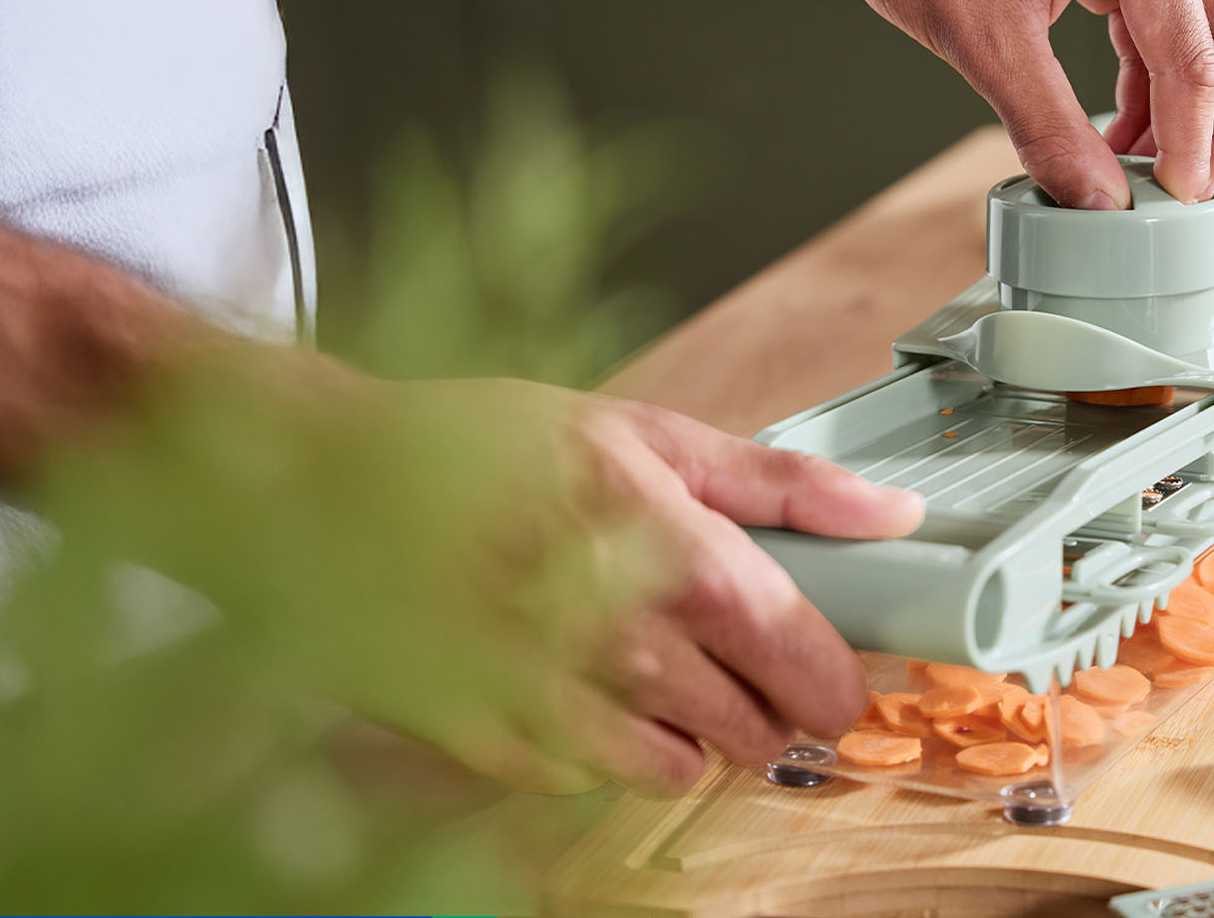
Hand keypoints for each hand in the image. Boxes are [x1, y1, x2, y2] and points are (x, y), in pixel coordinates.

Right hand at [47, 362, 924, 797]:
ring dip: (690, 734)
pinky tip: (578, 685)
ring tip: (655, 669)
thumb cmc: (480, 444)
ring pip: (677, 769)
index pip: (801, 658)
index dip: (833, 680)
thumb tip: (892, 512)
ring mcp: (548, 701)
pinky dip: (600, 747)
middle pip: (753, 730)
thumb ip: (782, 483)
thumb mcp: (646, 433)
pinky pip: (585, 781)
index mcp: (671, 552)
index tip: (833, 678)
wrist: (320, 483)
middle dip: (764, 706)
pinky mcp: (486, 742)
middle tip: (737, 661)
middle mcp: (617, 640)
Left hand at [803, 0, 1213, 207]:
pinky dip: (1154, 67)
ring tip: (1144, 162)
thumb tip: (1098, 200)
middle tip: (1187, 184)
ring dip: (1188, 96)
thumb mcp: (981, 42)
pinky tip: (1122, 118)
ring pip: (1211, 17)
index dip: (1192, 142)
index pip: (1195, 55)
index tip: (1177, 199)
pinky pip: (1168, 4)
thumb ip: (1049, 128)